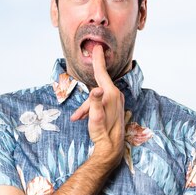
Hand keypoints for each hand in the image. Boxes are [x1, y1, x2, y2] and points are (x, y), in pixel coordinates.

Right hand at [70, 47, 124, 165]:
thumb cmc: (101, 131)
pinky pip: (101, 103)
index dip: (97, 59)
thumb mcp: (95, 117)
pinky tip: (87, 119)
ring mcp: (117, 101)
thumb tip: (96, 89)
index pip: (101, 72)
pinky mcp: (115, 108)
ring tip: (78, 120)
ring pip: (97, 97)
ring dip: (87, 107)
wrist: (111, 148)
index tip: (96, 47)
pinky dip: (92, 109)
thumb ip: (94, 102)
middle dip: (86, 102)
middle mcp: (116, 95)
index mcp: (111, 93)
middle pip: (97, 88)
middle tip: (78, 116)